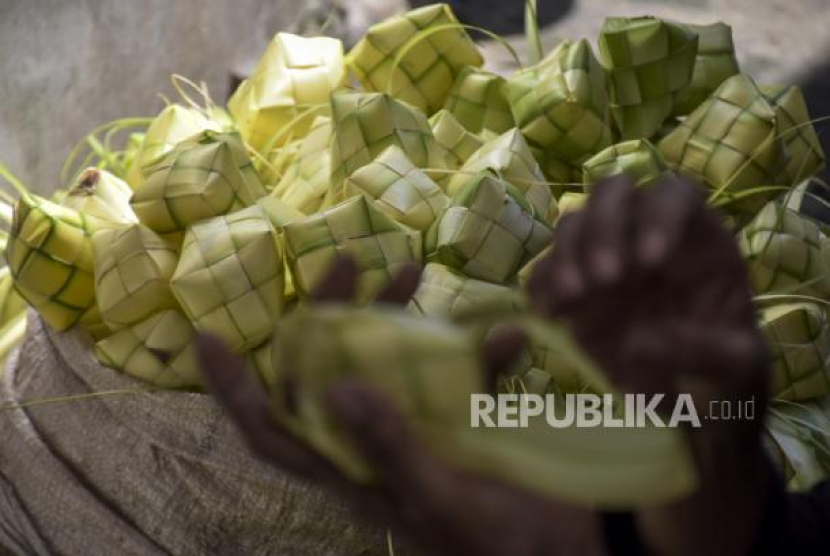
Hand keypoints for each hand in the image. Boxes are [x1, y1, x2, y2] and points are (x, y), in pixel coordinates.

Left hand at [198, 257, 606, 555]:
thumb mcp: (442, 497)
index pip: (274, 432)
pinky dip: (477, 355)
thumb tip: (332, 388)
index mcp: (352, 472)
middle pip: (328, 378)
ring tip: (414, 270)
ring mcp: (415, 430)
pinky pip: (455, 378)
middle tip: (347, 263)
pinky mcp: (460, 422)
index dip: (235, 390)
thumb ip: (390, 446)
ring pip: (383, 365)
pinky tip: (506, 335)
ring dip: (394, 318)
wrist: (572, 551)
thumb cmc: (499, 539)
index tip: (209, 335)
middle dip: (327, 318)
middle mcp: (373, 445)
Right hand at [529, 175, 772, 555]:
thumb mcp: (737, 372)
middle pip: (614, 194)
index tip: (649, 261)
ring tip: (573, 299)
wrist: (689, 421)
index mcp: (699, 245)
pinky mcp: (572, 294)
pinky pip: (543, 273)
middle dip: (603, 227)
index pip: (675, 197)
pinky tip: (549, 316)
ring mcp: (605, 264)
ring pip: (572, 225)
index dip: (659, 215)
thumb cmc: (726, 386)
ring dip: (567, 255)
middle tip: (604, 278)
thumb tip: (637, 339)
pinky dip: (540, 288)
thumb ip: (702, 351)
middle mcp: (646, 241)